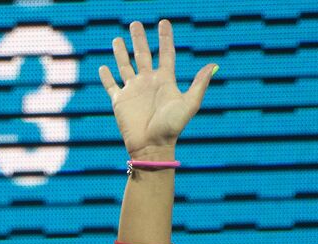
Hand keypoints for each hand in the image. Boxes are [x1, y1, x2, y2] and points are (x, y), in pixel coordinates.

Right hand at [97, 19, 216, 158]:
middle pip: (142, 54)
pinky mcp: (120, 102)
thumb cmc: (172, 128)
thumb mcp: (189, 104)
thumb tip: (213, 64)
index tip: (163, 22)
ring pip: (125, 66)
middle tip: (135, 24)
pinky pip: (111, 86)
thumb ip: (200, 84)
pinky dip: (106, 77)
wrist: (152, 147)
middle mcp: (148, 82)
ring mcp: (133, 91)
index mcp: (165, 80)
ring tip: (117, 39)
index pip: (165, 53)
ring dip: (120, 53)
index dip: (165, 38)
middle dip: (139, 39)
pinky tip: (103, 67)